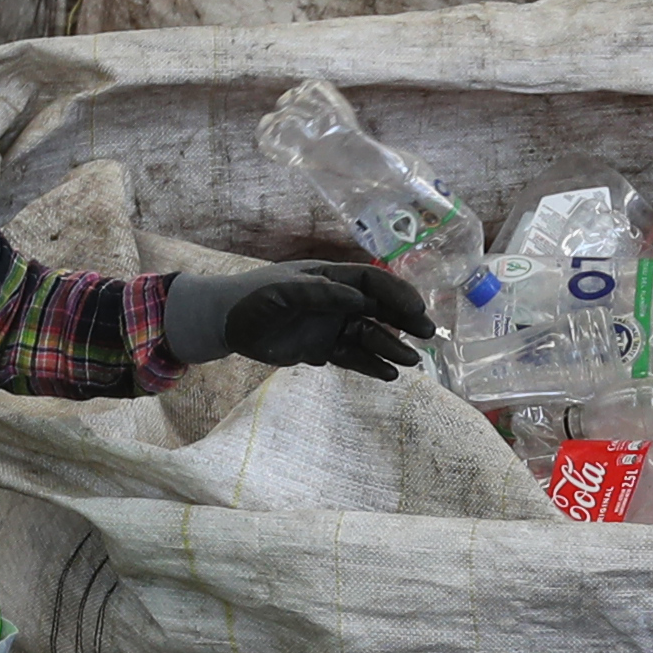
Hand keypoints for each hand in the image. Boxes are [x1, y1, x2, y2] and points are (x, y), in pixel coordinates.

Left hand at [169, 263, 433, 378]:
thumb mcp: (285, 290)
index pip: (373, 282)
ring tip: (410, 362)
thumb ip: (322, 294)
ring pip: (370, 336)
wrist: (225, 322)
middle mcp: (338, 301)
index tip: (415, 309)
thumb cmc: (254, 297)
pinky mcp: (323, 350)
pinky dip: (371, 365)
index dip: (396, 293)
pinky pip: (353, 357)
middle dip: (403, 320)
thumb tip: (362, 301)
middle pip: (379, 309)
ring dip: (391, 347)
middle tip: (426, 334)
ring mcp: (332, 326)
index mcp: (331, 278)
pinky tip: (388, 374)